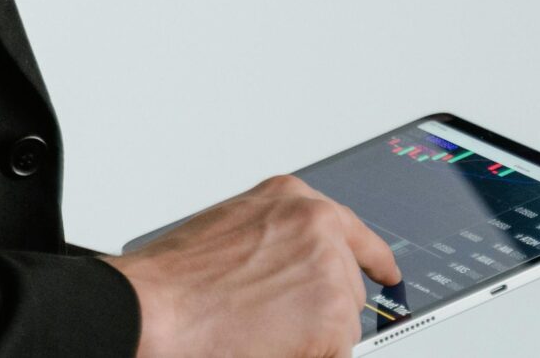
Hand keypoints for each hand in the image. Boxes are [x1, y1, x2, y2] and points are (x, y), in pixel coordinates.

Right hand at [108, 174, 401, 357]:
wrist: (153, 308)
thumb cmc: (174, 281)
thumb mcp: (232, 233)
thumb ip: (275, 241)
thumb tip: (295, 273)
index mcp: (290, 198)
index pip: (349, 227)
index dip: (370, 256)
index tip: (386, 271)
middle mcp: (316, 222)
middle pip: (347, 281)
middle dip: (319, 308)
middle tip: (275, 322)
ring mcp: (329, 265)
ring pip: (344, 318)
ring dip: (314, 334)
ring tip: (260, 331)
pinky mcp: (333, 311)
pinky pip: (338, 348)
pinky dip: (311, 353)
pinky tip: (271, 346)